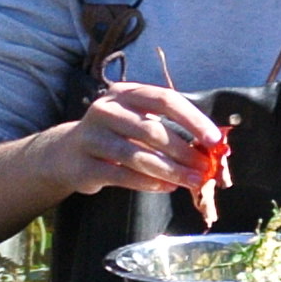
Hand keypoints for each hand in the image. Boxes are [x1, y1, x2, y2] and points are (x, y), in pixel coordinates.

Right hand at [45, 80, 227, 199]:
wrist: (66, 154)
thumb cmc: (114, 136)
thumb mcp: (136, 121)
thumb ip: (167, 128)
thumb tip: (209, 149)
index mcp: (124, 93)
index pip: (164, 100)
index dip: (193, 119)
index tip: (214, 140)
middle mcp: (104, 110)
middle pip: (151, 130)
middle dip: (184, 152)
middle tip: (205, 169)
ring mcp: (90, 137)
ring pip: (136, 155)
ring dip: (170, 170)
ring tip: (192, 182)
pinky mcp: (83, 165)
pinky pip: (121, 175)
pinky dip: (147, 183)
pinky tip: (166, 187)